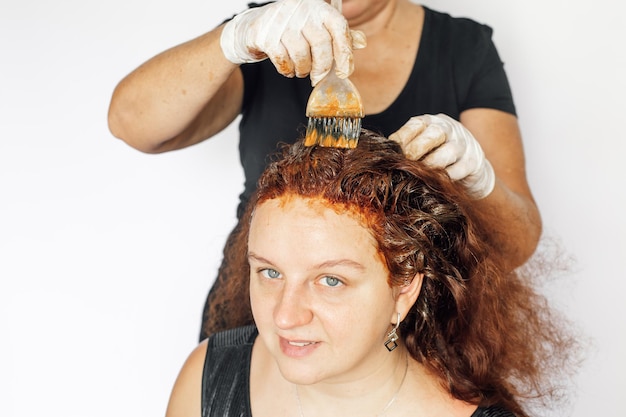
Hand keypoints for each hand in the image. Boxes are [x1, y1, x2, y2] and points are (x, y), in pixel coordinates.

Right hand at [220, 0, 365, 84]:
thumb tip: (362, 42)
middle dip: (322, 68)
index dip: (345, 52)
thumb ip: (338, 35)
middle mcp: (301, 10)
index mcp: (318, 7)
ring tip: (300, 69)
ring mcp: (282, 21)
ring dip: (302, 70)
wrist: (254, 28)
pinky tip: (287, 68)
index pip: (339, 28)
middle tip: (318, 77)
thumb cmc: (291, 30)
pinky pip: (283, 60)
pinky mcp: (265, 34)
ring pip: (301, 55)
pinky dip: (287, 70)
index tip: (344, 72)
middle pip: (321, 44)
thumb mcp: (316, 28)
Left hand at [389, 114, 495, 198]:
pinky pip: (459, 170)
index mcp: (431, 122)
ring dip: (431, 165)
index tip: (391, 151)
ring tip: (419, 174)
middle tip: (404, 163)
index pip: (416, 125)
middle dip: (416, 149)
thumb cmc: (437, 153)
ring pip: (448, 152)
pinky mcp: (473, 161)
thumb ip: (406, 148)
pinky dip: (445, 177)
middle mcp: (449, 129)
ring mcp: (464, 144)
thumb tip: (384, 158)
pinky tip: (434, 182)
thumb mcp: (422, 145)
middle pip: (434, 134)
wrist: (471, 162)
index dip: (402, 137)